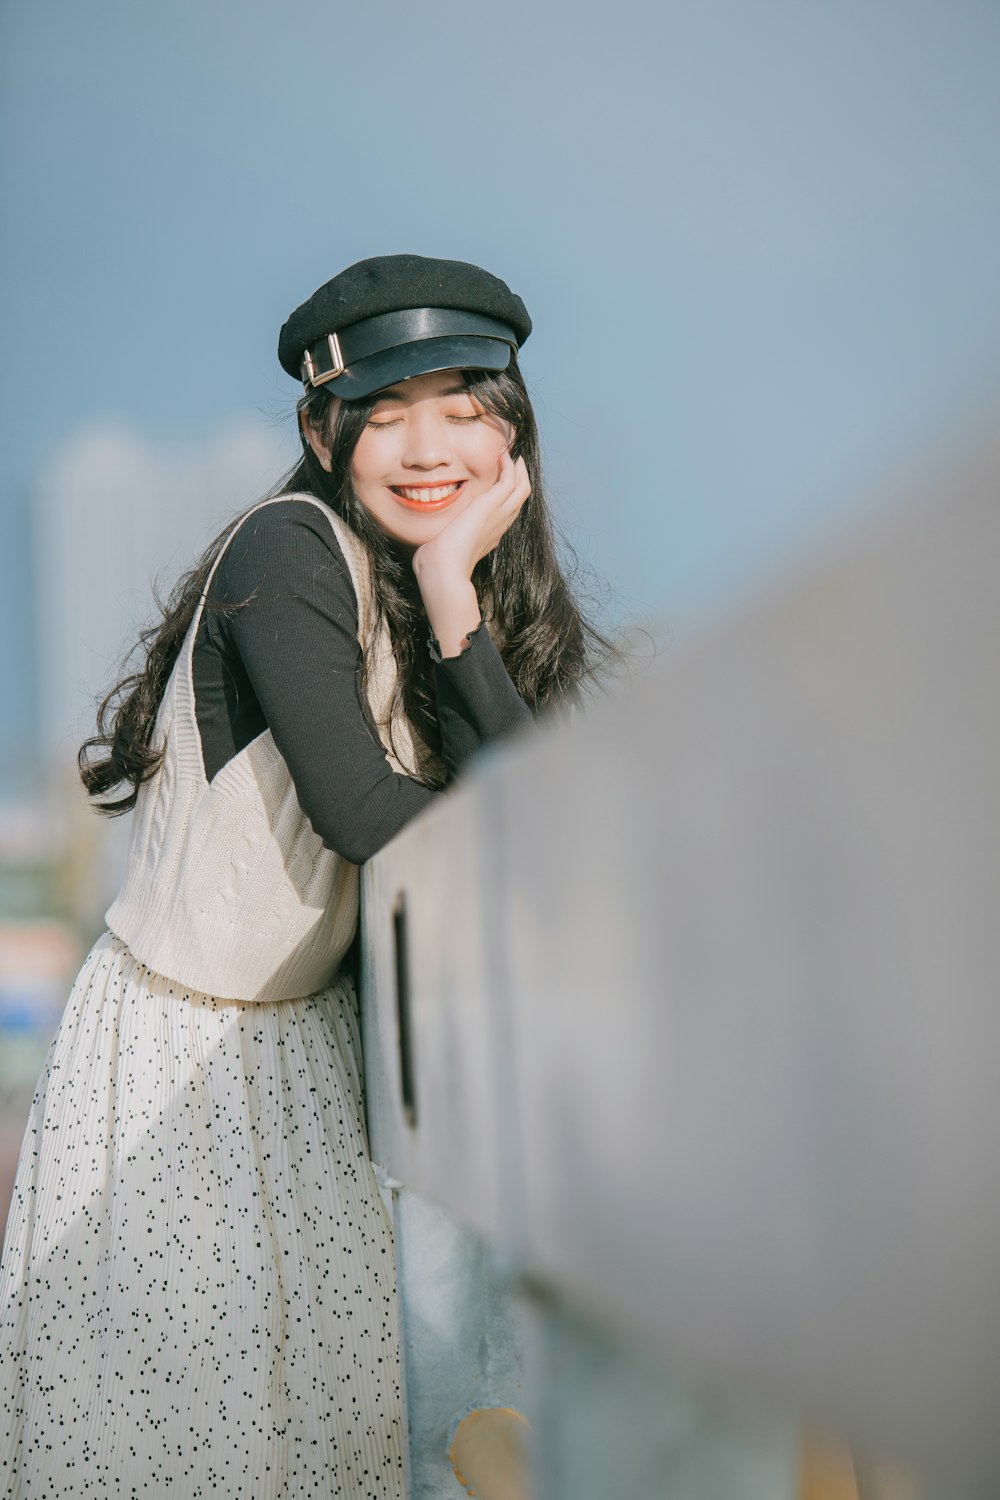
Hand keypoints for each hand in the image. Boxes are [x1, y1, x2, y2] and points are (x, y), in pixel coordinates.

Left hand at [411, 450, 530, 657]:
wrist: (442, 570)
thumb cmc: (436, 564)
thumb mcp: (442, 547)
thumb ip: (442, 540)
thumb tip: (431, 544)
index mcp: (489, 536)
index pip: (506, 511)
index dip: (506, 495)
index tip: (500, 480)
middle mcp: (498, 526)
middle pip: (519, 498)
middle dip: (519, 478)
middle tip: (513, 461)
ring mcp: (498, 516)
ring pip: (521, 489)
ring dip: (518, 469)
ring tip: (510, 455)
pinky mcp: (492, 506)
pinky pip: (510, 481)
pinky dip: (509, 466)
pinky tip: (501, 455)